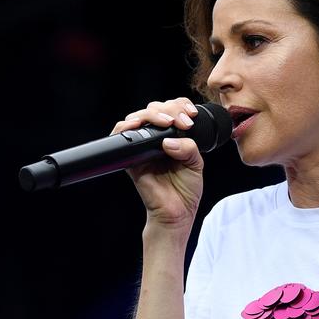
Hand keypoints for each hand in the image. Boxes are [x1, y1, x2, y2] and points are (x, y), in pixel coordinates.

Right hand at [111, 97, 203, 231]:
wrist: (176, 213)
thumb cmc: (186, 190)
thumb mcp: (196, 164)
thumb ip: (188, 147)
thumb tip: (168, 140)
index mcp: (172, 137)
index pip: (172, 110)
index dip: (180, 106)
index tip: (191, 115)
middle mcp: (156, 139)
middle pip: (155, 109)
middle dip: (170, 109)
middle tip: (183, 122)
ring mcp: (142, 147)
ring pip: (139, 116)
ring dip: (152, 114)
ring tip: (167, 122)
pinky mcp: (130, 158)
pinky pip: (121, 135)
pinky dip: (126, 126)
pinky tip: (138, 125)